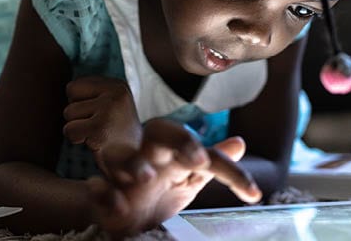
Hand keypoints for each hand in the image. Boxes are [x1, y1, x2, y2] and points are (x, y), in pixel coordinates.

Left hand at [63, 76, 142, 159]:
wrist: (134, 163)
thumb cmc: (116, 135)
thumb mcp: (109, 104)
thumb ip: (91, 93)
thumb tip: (70, 88)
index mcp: (117, 85)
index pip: (74, 87)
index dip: (79, 104)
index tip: (98, 116)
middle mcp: (116, 92)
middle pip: (70, 97)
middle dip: (78, 115)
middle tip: (100, 127)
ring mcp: (110, 109)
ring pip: (68, 112)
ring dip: (78, 128)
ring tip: (99, 134)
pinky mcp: (101, 128)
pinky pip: (70, 130)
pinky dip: (77, 139)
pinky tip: (96, 143)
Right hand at [85, 119, 261, 237]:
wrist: (117, 216)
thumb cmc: (156, 194)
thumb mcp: (187, 179)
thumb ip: (212, 162)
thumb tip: (239, 142)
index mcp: (173, 153)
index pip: (202, 150)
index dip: (226, 167)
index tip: (253, 193)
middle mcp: (149, 156)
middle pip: (163, 134)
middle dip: (183, 143)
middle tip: (200, 160)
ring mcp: (123, 174)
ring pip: (126, 158)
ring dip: (135, 165)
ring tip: (145, 177)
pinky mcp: (100, 193)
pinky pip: (97, 189)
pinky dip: (101, 193)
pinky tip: (111, 202)